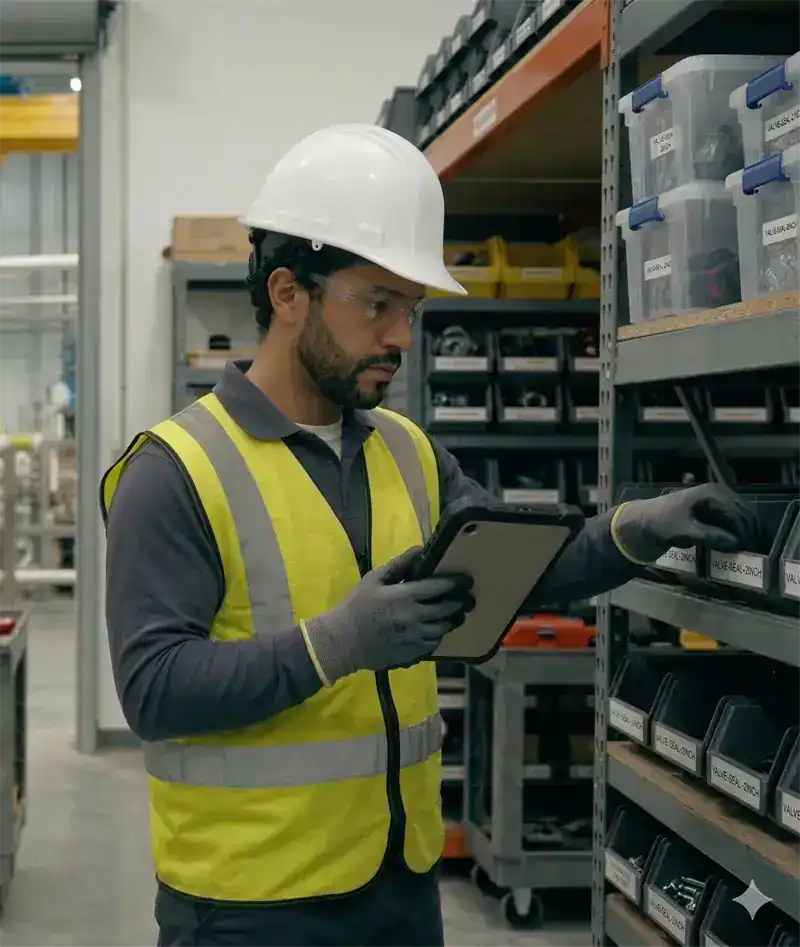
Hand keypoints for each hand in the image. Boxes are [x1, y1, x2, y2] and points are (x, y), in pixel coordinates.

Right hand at [302, 547, 474, 682]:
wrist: (343, 641)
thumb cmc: (356, 606)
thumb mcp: (374, 579)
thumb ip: (399, 565)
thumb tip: (420, 550)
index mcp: (404, 596)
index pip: (439, 587)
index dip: (455, 583)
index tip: (466, 580)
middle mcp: (414, 617)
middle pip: (447, 609)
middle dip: (459, 602)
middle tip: (467, 597)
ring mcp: (415, 638)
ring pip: (443, 628)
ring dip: (451, 620)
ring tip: (455, 614)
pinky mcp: (413, 654)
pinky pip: (433, 644)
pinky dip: (437, 636)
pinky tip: (436, 630)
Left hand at [614, 483, 759, 563]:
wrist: (641, 521)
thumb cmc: (662, 522)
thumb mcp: (685, 531)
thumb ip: (710, 536)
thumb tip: (735, 544)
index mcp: (711, 493)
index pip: (739, 511)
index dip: (746, 530)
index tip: (748, 547)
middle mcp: (715, 493)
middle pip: (741, 512)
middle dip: (747, 530)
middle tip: (750, 549)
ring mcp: (712, 501)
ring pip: (735, 516)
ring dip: (740, 530)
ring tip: (743, 548)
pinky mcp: (707, 511)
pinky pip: (726, 520)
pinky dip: (730, 530)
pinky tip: (731, 543)